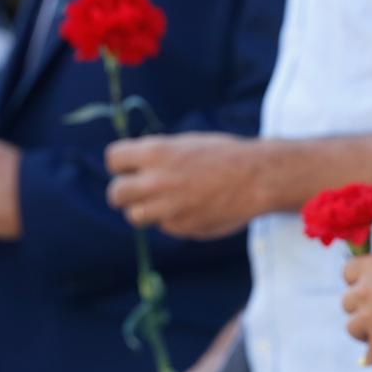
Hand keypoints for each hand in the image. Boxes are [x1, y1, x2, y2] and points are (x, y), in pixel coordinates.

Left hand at [105, 132, 268, 239]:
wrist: (258, 178)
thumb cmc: (226, 155)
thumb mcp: (187, 143)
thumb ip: (158, 156)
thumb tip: (137, 167)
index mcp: (156, 153)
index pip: (113, 159)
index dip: (121, 164)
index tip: (129, 167)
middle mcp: (156, 181)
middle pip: (116, 193)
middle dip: (123, 192)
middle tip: (135, 191)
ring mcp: (168, 208)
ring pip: (134, 216)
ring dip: (144, 210)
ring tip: (163, 202)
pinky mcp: (182, 228)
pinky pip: (165, 226)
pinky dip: (173, 219)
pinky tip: (193, 208)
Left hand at [342, 255, 371, 364]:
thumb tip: (370, 301)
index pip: (347, 272)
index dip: (356, 283)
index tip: (368, 291)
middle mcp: (365, 289)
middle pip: (346, 302)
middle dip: (360, 309)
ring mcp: (369, 316)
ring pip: (352, 328)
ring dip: (364, 331)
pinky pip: (368, 352)